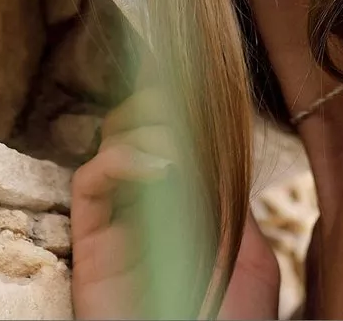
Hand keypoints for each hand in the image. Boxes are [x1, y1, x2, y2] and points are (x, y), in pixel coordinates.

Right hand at [70, 88, 280, 319]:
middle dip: (162, 105)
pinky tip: (160, 169)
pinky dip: (121, 159)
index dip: (186, 105)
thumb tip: (226, 157)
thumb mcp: (252, 261)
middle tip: (186, 107)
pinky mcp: (90, 240)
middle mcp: (148, 205)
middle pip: (138, 127)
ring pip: (111, 141)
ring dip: (145, 126)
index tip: (205, 82)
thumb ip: (236, 207)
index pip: (176, 137)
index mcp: (187, 206)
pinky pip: (90, 181)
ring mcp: (117, 220)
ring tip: (179, 148)